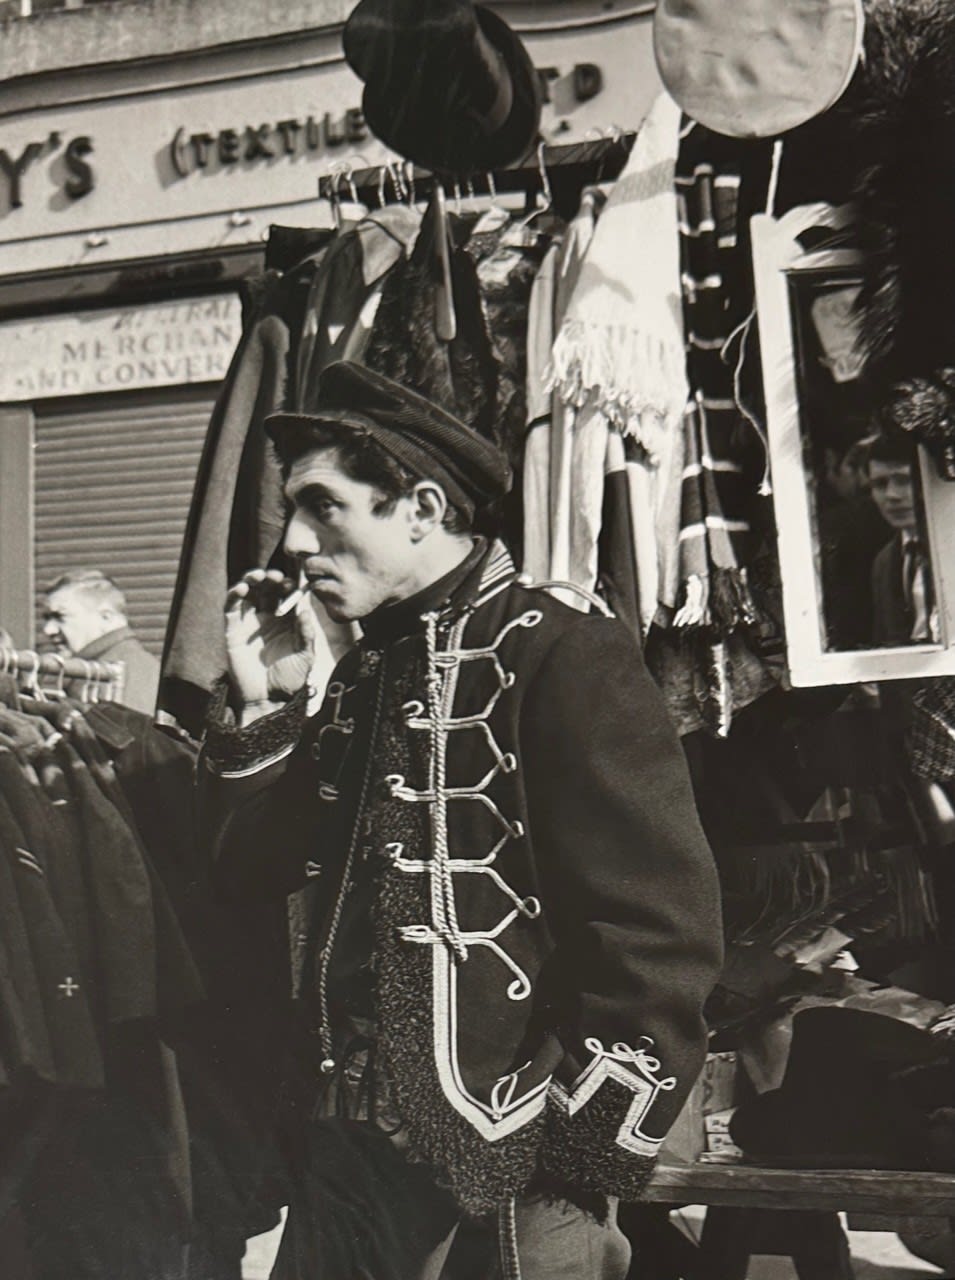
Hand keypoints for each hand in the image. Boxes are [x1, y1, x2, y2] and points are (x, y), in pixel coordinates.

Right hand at [224, 569, 319, 713]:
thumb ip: (306, 634)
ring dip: (252, 579)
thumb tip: (307, 611)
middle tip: (275, 575)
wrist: (268, 700)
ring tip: (258, 576)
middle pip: (268, 589)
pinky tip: (241, 588)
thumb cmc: (290, 680)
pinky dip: (234, 594)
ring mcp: (250, 622)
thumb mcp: (305, 656)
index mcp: (288, 621)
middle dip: (271, 578)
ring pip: (249, 593)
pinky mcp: (233, 629)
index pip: (287, 595)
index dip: (289, 585)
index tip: (293, 582)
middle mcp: (268, 618)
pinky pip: (232, 607)